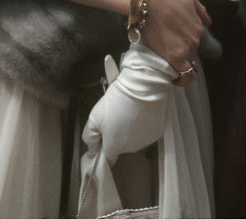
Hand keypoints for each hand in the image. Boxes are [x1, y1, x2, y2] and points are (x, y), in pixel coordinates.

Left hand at [81, 43, 174, 163]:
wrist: (142, 87)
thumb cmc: (116, 100)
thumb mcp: (94, 117)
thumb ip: (89, 138)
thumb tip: (92, 150)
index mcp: (114, 146)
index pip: (108, 159)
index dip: (104, 149)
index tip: (103, 138)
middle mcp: (130, 149)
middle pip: (120, 147)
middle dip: (117, 135)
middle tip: (115, 117)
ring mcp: (144, 142)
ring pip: (134, 140)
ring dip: (130, 131)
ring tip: (128, 112)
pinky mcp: (156, 134)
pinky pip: (146, 133)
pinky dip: (143, 126)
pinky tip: (140, 113)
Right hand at [138, 0, 209, 85]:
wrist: (147, 2)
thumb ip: (200, 10)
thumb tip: (209, 22)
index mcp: (200, 26)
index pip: (194, 39)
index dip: (183, 39)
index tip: (174, 39)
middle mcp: (196, 39)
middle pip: (190, 50)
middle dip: (179, 48)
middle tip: (164, 44)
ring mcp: (187, 49)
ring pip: (186, 62)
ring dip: (177, 61)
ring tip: (164, 56)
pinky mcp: (176, 58)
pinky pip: (185, 76)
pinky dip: (180, 80)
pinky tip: (173, 79)